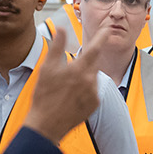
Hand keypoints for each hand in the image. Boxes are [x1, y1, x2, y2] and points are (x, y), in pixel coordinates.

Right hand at [22, 29, 101, 143]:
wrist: (47, 124)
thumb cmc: (44, 96)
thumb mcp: (47, 68)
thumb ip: (57, 46)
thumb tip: (61, 29)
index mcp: (79, 69)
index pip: (95, 48)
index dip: (102, 36)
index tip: (108, 29)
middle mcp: (90, 81)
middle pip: (93, 63)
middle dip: (85, 62)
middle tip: (70, 70)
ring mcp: (94, 94)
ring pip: (93, 77)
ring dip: (84, 76)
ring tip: (67, 87)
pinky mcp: (95, 105)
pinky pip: (93, 90)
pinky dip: (86, 89)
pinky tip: (72, 96)